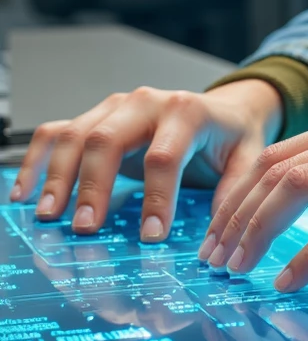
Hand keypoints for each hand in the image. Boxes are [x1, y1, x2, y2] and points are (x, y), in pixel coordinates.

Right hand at [9, 81, 282, 242]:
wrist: (224, 108)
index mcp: (187, 112)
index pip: (164, 156)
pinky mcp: (96, 117)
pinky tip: (24, 193)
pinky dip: (37, 160)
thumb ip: (236, 191)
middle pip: (108, 139)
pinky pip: (58, 133)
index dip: (157, 198)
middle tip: (86, 228)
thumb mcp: (249, 157)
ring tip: (49, 216)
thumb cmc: (232, 135)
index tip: (151, 237)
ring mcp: (116, 107)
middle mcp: (146, 103)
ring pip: (77, 135)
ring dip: (59, 177)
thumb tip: (221, 235)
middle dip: (93, 185)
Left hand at [200, 108, 307, 292]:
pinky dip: (304, 257)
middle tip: (212, 259)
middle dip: (233, 217)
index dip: (239, 195)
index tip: (219, 232)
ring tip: (236, 271)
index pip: (278, 154)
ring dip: (255, 234)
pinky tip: (286, 282)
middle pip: (275, 171)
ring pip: (295, 191)